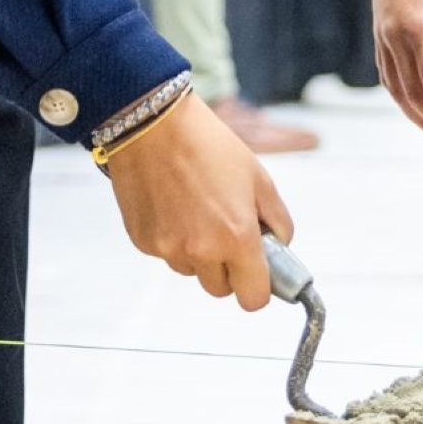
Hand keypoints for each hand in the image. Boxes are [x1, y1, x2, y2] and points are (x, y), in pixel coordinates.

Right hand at [106, 91, 292, 310]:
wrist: (154, 124)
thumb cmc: (208, 145)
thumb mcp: (258, 177)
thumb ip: (277, 219)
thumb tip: (279, 246)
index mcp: (237, 237)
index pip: (253, 299)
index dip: (258, 287)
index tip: (257, 272)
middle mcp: (201, 251)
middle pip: (220, 289)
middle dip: (228, 268)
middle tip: (227, 232)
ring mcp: (168, 249)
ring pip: (192, 270)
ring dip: (198, 253)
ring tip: (197, 208)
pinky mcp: (143, 242)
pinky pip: (166, 254)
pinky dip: (173, 238)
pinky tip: (173, 205)